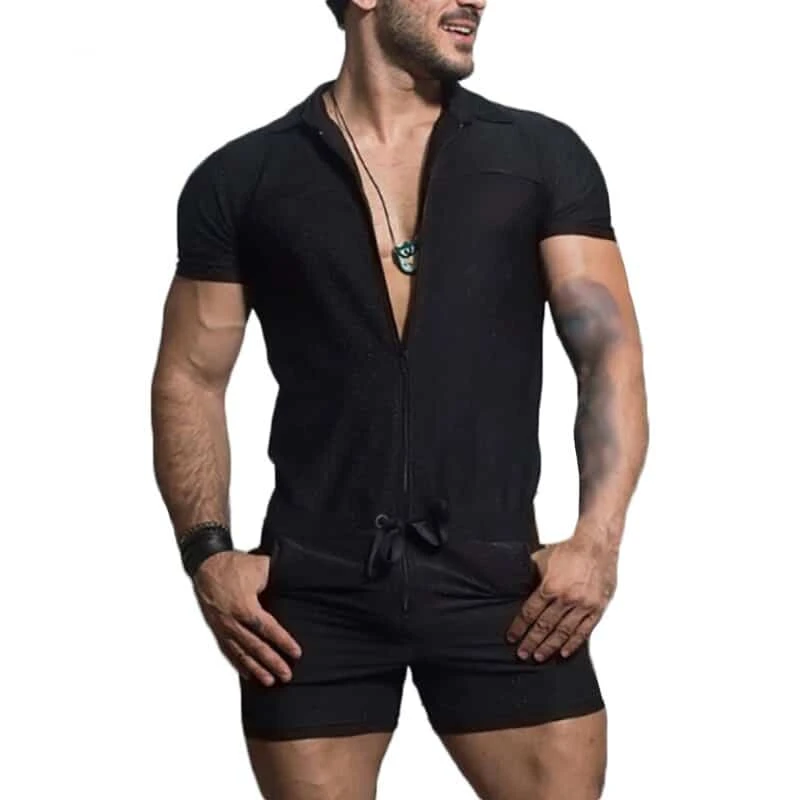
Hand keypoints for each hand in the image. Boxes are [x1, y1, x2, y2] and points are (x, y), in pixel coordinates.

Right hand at [192, 550, 301, 686]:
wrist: (206, 565)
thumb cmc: (234, 564)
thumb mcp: (260, 566)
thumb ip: (277, 577)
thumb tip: (299, 582)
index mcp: (244, 606)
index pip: (267, 629)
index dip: (283, 642)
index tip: (296, 653)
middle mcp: (232, 621)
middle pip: (255, 646)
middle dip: (272, 662)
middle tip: (287, 675)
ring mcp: (223, 627)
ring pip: (241, 653)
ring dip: (256, 668)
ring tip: (270, 681)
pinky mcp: (217, 628)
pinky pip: (229, 650)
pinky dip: (239, 664)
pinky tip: (249, 674)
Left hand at [505, 534, 617, 661]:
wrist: (596, 544)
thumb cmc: (569, 549)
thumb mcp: (541, 559)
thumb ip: (531, 575)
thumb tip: (516, 585)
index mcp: (550, 586)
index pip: (530, 613)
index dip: (519, 627)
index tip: (512, 638)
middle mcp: (566, 598)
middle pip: (544, 626)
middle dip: (531, 642)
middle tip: (522, 654)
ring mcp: (583, 605)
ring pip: (563, 632)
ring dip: (550, 647)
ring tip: (539, 657)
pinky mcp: (597, 608)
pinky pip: (584, 630)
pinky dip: (574, 643)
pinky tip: (564, 652)